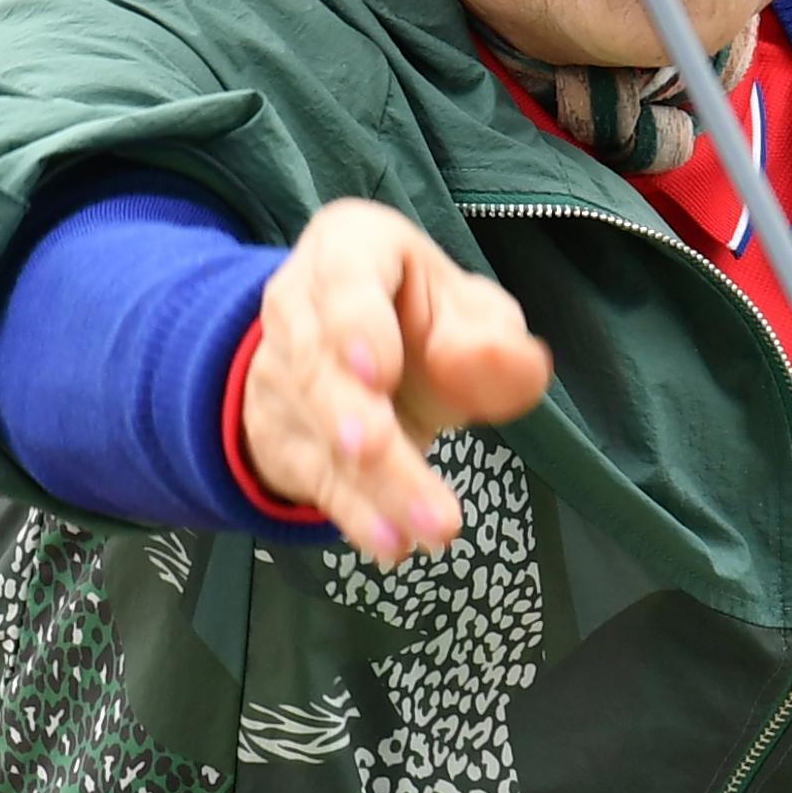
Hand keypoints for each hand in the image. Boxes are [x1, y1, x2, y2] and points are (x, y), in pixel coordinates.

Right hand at [241, 199, 555, 563]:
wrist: (359, 355)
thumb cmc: (420, 318)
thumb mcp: (470, 313)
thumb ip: (494, 337)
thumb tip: (511, 361)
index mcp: (349, 249)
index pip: (341, 275)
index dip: (352, 322)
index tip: (375, 370)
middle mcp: (298, 308)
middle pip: (318, 365)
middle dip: (349, 413)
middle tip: (375, 448)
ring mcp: (280, 378)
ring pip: (318, 433)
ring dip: (371, 483)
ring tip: (424, 527)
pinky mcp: (284, 441)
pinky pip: (318, 481)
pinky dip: (359, 516)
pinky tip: (393, 543)